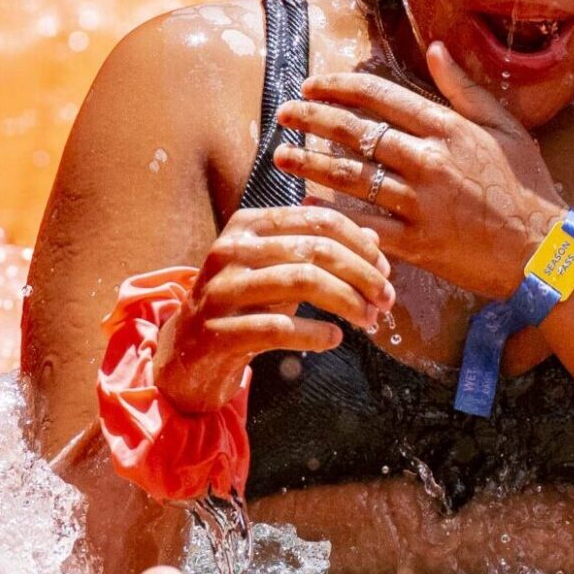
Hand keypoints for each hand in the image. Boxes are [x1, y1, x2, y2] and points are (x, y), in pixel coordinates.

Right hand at [157, 205, 393, 410]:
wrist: (186, 354)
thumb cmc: (241, 306)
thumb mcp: (279, 271)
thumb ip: (319, 250)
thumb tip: (373, 239)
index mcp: (248, 225)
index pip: (317, 219)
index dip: (359, 244)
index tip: (386, 270)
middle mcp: (231, 250)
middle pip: (314, 249)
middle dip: (361, 275)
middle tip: (387, 301)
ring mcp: (221, 290)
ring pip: (301, 283)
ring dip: (346, 303)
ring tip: (368, 320)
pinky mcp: (218, 331)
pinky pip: (279, 328)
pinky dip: (316, 334)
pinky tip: (334, 339)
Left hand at [272, 42, 564, 299]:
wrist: (543, 252)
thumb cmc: (527, 188)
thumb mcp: (505, 128)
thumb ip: (464, 89)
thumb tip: (434, 48)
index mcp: (448, 128)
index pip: (380, 96)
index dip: (338, 87)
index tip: (311, 85)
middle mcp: (430, 160)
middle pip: (356, 133)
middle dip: (312, 119)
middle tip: (282, 114)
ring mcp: (422, 203)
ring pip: (353, 177)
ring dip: (311, 164)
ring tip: (281, 156)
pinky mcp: (418, 242)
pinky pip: (366, 225)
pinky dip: (335, 214)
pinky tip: (308, 204)